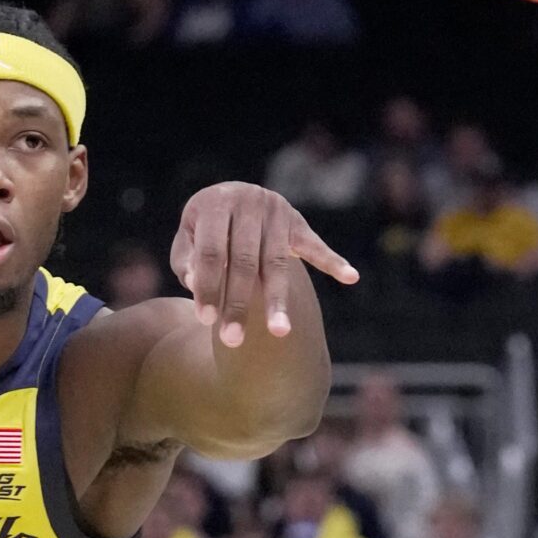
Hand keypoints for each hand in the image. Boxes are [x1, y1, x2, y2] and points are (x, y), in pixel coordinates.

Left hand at [171, 183, 358, 346]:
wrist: (231, 197)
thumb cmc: (203, 230)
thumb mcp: (186, 238)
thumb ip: (186, 260)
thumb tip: (194, 283)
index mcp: (214, 203)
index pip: (211, 252)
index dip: (207, 286)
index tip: (205, 320)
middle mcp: (248, 201)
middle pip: (244, 262)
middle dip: (238, 303)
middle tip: (232, 340)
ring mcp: (277, 210)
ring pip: (276, 263)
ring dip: (278, 300)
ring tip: (280, 333)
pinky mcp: (297, 221)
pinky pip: (315, 245)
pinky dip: (332, 261)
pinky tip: (350, 277)